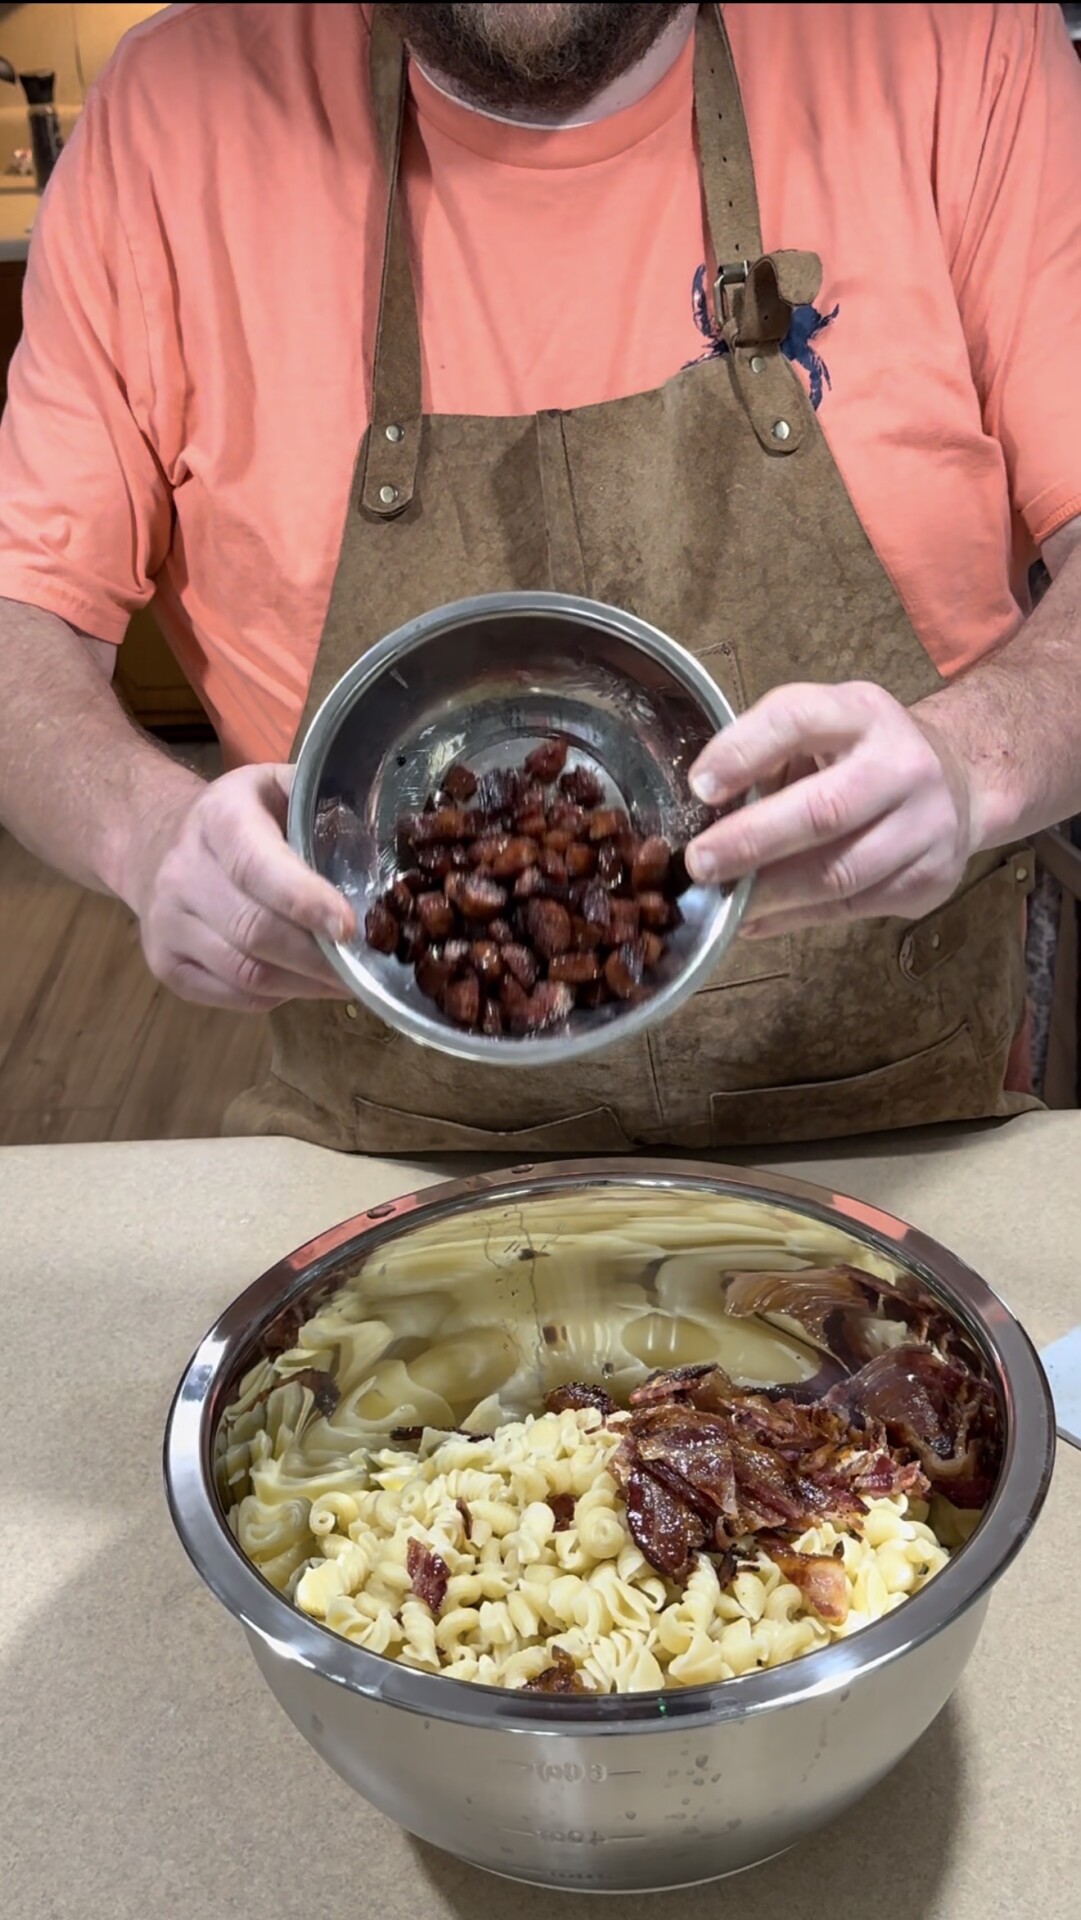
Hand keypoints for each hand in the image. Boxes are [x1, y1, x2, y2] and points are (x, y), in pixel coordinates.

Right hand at [127, 763, 354, 1009]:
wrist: (157, 840)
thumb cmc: (244, 817)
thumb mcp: (278, 788)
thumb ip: (326, 807)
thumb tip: (398, 840)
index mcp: (219, 819)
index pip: (257, 867)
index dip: (305, 901)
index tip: (350, 929)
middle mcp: (182, 871)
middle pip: (255, 931)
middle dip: (319, 959)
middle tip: (369, 971)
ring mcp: (167, 923)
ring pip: (245, 972)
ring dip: (305, 984)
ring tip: (348, 983)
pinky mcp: (164, 963)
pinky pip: (232, 995)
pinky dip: (278, 996)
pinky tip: (306, 983)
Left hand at [685, 682, 974, 936]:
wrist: (959, 783)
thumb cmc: (863, 756)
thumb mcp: (824, 728)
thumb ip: (769, 754)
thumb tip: (703, 810)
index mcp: (863, 713)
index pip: (798, 719)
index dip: (743, 753)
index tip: (700, 787)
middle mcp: (903, 764)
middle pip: (823, 810)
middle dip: (751, 842)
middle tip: (700, 863)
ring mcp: (926, 825)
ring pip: (839, 873)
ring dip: (771, 893)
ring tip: (725, 900)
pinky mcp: (930, 878)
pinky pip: (851, 907)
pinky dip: (794, 917)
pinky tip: (758, 918)